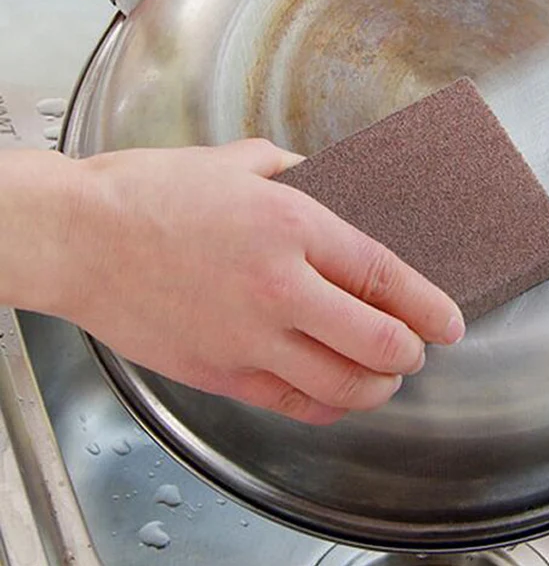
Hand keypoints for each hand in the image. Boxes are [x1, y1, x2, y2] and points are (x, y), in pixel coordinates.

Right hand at [3, 142, 464, 424]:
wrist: (81, 236)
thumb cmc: (153, 194)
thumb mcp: (239, 161)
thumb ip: (296, 170)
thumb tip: (327, 183)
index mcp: (292, 226)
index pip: (385, 276)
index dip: (429, 305)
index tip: (450, 322)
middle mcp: (280, 289)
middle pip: (377, 342)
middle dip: (411, 352)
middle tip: (417, 347)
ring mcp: (250, 338)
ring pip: (342, 385)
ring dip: (378, 386)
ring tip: (385, 375)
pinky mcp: (221, 372)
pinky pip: (293, 403)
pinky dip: (328, 404)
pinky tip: (335, 393)